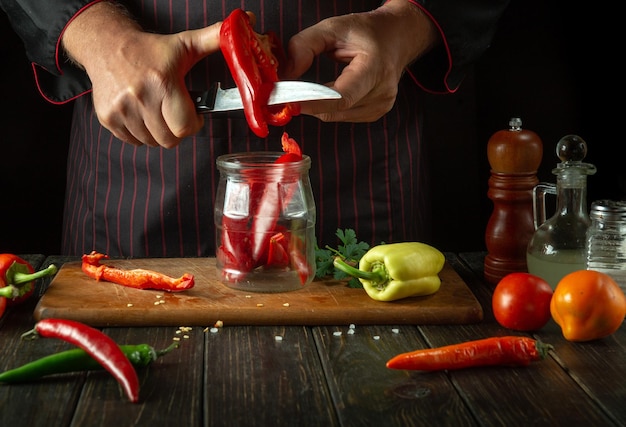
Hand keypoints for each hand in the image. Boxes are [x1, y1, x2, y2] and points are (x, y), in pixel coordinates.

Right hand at [62, 3, 221, 147]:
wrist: (106, 45)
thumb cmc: (149, 49)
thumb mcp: (185, 43)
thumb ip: (214, 38)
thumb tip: (243, 21)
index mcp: (162, 82)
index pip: (184, 126)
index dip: (193, 124)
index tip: (194, 115)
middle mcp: (140, 97)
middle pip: (169, 139)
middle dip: (177, 130)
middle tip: (175, 113)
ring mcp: (121, 109)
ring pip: (151, 142)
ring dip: (158, 132)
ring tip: (158, 111)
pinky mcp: (107, 117)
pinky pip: (132, 141)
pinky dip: (140, 134)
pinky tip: (142, 114)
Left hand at [283, 0, 438, 122]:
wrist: (396, 38)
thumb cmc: (366, 32)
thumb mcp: (333, 27)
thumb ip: (305, 45)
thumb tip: (286, 74)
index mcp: (375, 67)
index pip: (341, 96)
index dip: (312, 101)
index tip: (288, 100)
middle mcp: (382, 91)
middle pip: (335, 109)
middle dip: (307, 103)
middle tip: (285, 94)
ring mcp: (381, 106)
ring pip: (336, 116)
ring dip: (317, 106)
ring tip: (307, 89)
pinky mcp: (376, 113)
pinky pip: (342, 116)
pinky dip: (328, 107)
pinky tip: (326, 93)